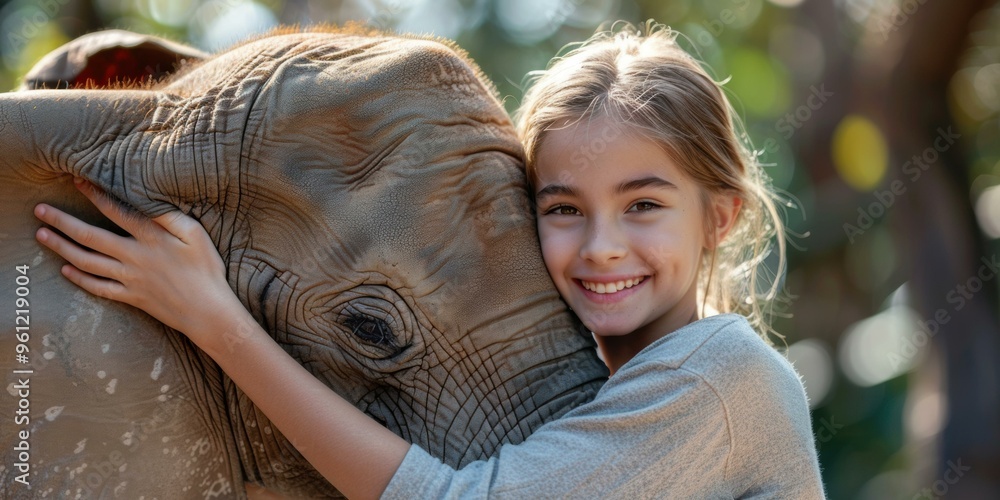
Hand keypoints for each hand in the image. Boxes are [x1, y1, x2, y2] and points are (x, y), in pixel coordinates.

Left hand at [34, 178, 242, 348]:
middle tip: (40, 210)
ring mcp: (129, 279)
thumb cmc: (206, 270)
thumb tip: (149, 200)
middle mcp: (134, 257)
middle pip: (90, 237)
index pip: (116, 211)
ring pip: (87, 262)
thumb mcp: (196, 235)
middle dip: (62, 222)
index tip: (76, 181)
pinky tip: (65, 270)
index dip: (94, 195)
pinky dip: (79, 279)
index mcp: (151, 238)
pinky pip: (98, 288)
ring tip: (42, 235)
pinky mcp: (130, 297)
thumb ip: (170, 217)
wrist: (207, 312)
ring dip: (61, 247)